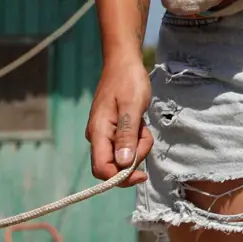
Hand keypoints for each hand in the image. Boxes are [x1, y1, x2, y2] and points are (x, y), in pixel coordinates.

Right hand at [87, 58, 152, 185]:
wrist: (123, 63)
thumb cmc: (128, 81)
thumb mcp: (132, 107)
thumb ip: (127, 136)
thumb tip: (124, 164)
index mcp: (98, 133)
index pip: (102, 170)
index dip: (121, 177)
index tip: (141, 174)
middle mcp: (97, 137)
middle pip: (112, 167)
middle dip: (133, 160)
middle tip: (145, 137)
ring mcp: (104, 135)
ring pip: (121, 157)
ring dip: (138, 148)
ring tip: (144, 126)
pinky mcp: (111, 131)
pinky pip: (124, 146)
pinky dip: (136, 140)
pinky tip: (140, 124)